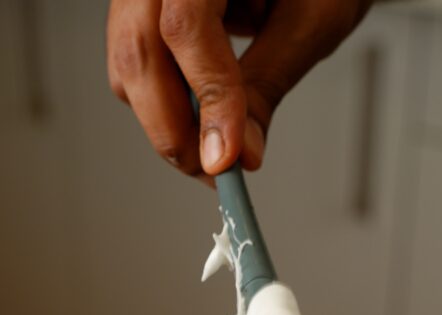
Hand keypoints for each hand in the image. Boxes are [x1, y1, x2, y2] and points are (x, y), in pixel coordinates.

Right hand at [107, 0, 371, 177]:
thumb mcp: (312, 18)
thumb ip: (269, 83)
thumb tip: (242, 155)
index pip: (185, 26)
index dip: (205, 99)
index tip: (227, 158)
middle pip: (137, 52)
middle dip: (175, 129)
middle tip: (218, 171)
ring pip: (130, 65)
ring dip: (170, 120)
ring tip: (220, 146)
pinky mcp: (146, 9)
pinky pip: (138, 62)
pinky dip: (170, 100)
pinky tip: (208, 112)